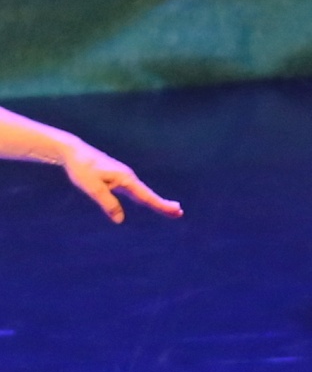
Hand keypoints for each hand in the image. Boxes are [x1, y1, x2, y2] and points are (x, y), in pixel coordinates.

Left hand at [57, 137, 179, 223]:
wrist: (73, 151)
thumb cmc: (82, 169)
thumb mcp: (93, 188)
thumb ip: (107, 203)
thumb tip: (120, 220)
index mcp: (125, 179)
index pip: (146, 196)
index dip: (161, 205)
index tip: (176, 211)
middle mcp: (128, 177)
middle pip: (148, 194)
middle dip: (163, 204)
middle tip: (179, 213)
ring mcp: (123, 176)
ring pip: (141, 192)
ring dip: (155, 201)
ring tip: (168, 208)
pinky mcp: (116, 177)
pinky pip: (134, 190)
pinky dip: (143, 197)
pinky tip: (145, 200)